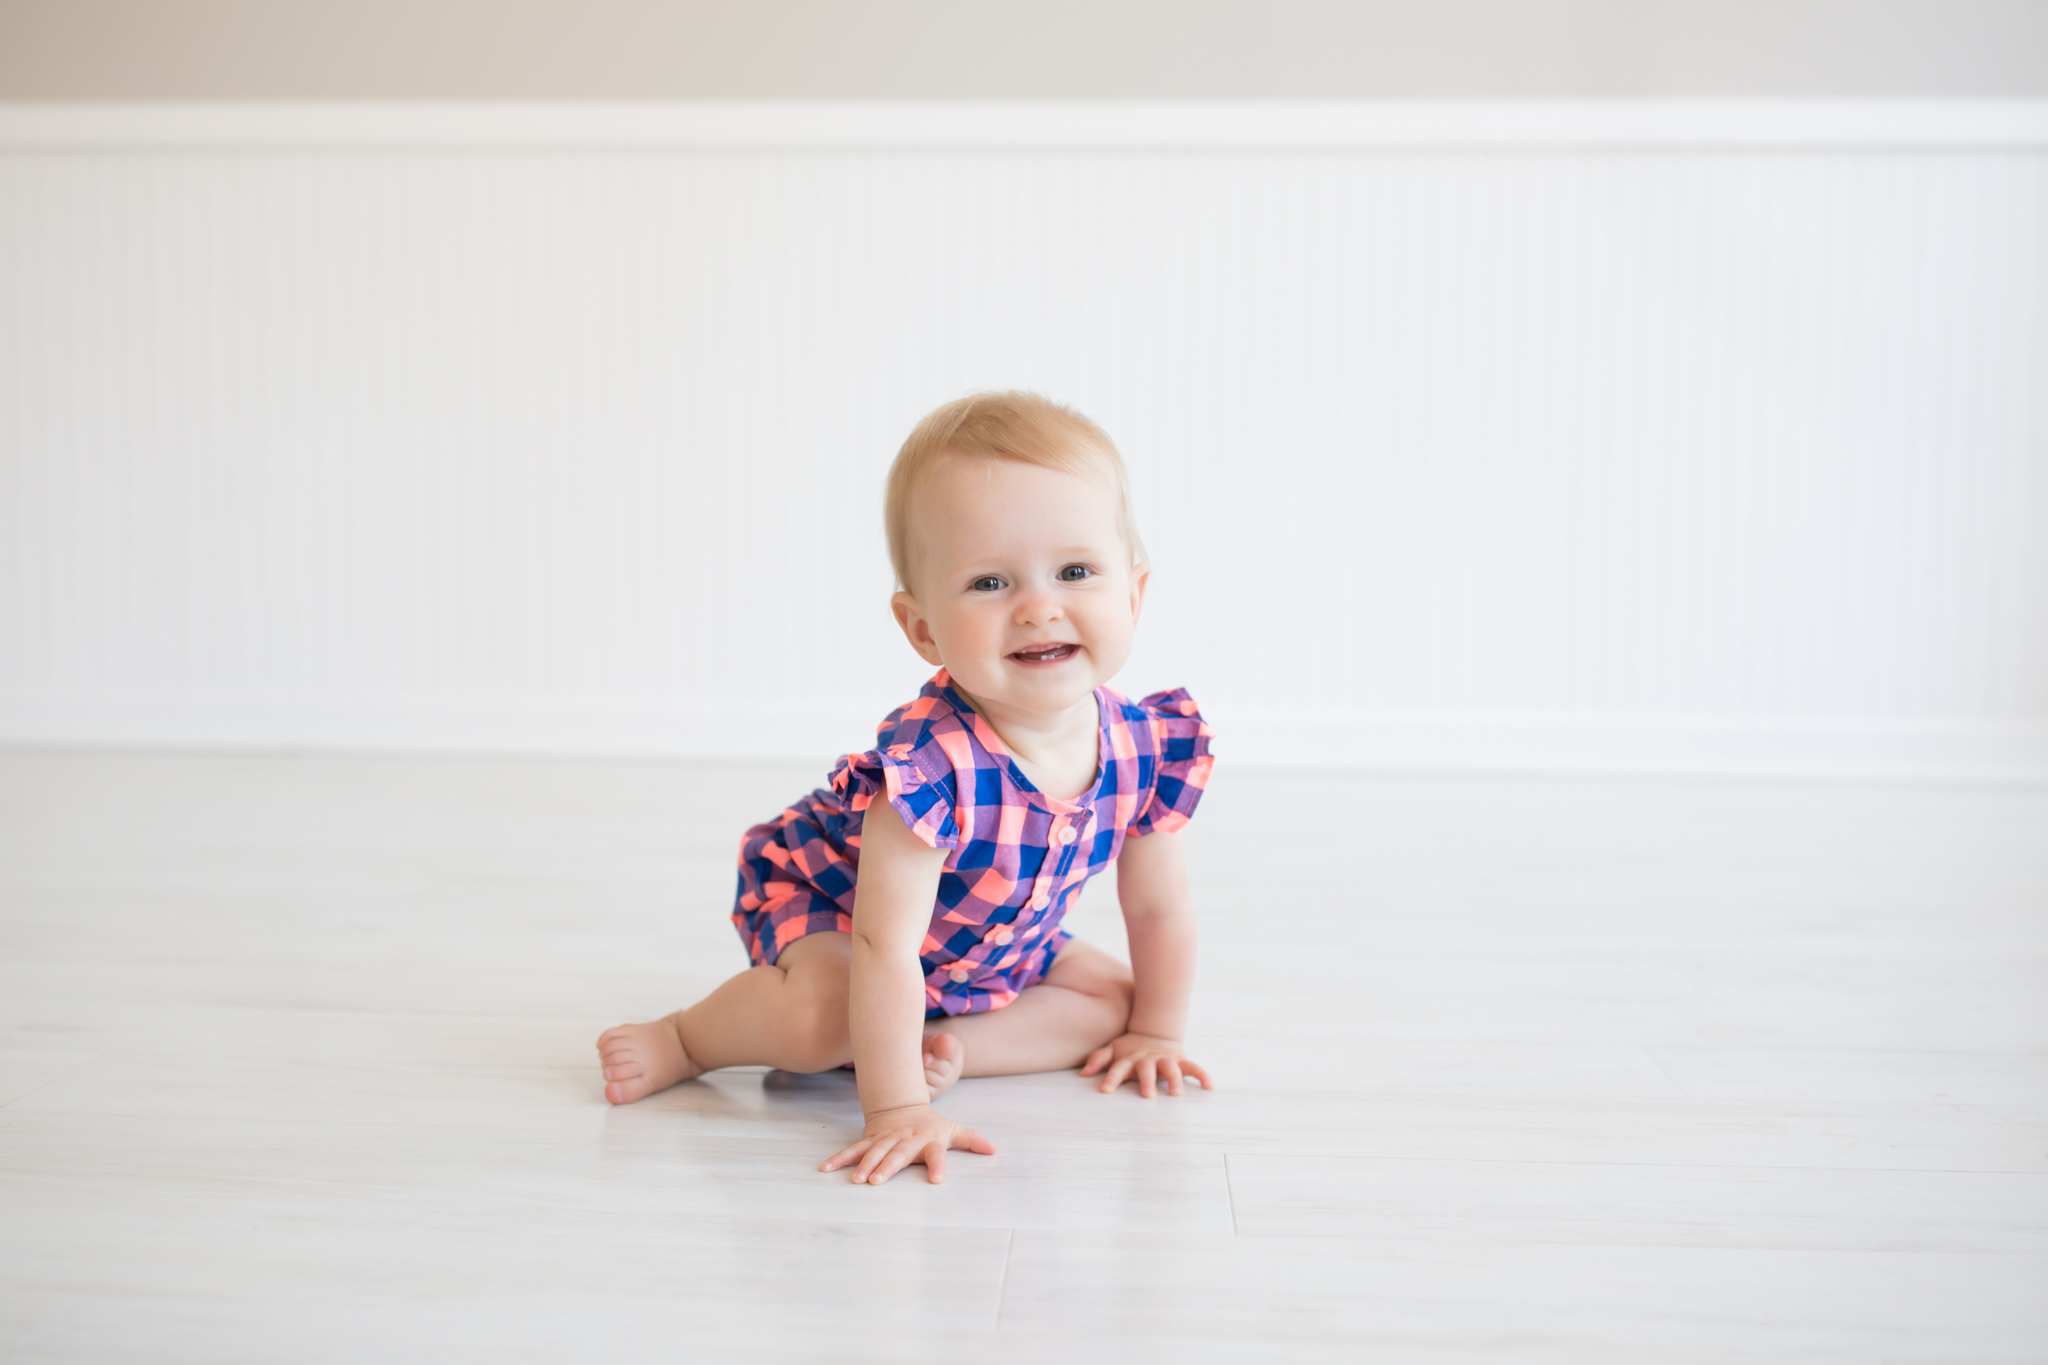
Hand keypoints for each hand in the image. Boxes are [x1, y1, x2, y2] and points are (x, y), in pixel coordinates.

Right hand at [820, 1103, 995, 1184]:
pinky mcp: (869, 1140)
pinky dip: (840, 1159)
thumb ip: (972, 1140)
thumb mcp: (952, 1129)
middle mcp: (906, 1140)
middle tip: (876, 1181)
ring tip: (855, 1179)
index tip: (937, 1180)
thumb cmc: (930, 1124)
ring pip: (873, 1152)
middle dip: (887, 1167)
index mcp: (929, 1140)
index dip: (938, 1166)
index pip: (936, 1154)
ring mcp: (886, 1139)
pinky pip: (853, 1150)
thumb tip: (994, 1150)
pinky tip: (826, 1169)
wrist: (901, 1103)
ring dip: (863, 1165)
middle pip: (898, 1155)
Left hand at [1080, 1032, 1212, 1096]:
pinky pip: (1193, 1067)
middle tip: (1147, 1094)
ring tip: (1177, 1093)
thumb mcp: (1113, 1049)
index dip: (1111, 1079)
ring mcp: (1165, 1060)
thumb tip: (1084, 1073)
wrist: (1155, 1032)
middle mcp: (1148, 1060)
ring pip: (1171, 1069)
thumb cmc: (1130, 1048)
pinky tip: (1209, 1085)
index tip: (1105, 1090)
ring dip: (1174, 1080)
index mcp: (1130, 1059)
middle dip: (1147, 1081)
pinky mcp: (1180, 1060)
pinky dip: (1202, 1075)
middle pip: (1147, 1070)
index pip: (1118, 1069)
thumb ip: (1099, 1059)